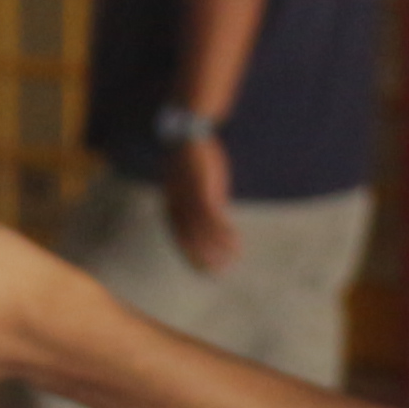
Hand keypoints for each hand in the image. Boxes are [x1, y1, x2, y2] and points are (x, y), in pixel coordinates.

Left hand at [164, 135, 242, 274]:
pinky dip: (224, 232)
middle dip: (202, 258)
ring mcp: (188, 199)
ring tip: (232, 260)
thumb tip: (217, 212)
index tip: (202, 270)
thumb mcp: (196, 184)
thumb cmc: (192, 160)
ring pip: (203, 232)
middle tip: (217, 273)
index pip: (179, 238)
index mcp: (172, 205)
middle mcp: (177, 206)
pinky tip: (235, 240)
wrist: (188, 134)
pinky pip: (213, 218)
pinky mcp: (201, 190)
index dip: (190, 256)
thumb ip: (204, 200)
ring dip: (218, 248)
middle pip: (188, 240)